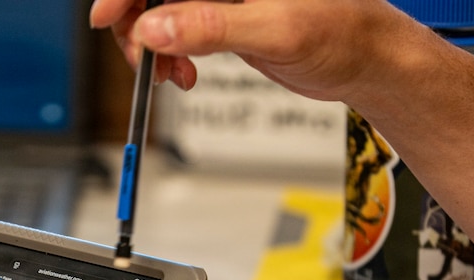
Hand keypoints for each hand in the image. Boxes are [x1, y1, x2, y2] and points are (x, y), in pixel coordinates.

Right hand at [89, 0, 424, 104]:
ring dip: (151, 46)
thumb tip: (155, 28)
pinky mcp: (222, 13)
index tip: (108, 16)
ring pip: (158, 10)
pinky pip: (175, 29)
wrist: (365, 60)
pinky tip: (184, 73)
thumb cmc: (345, 33)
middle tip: (143, 60)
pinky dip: (168, 54)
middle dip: (136, 23)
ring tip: (171, 75)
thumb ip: (212, 26)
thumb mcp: (278, 31)